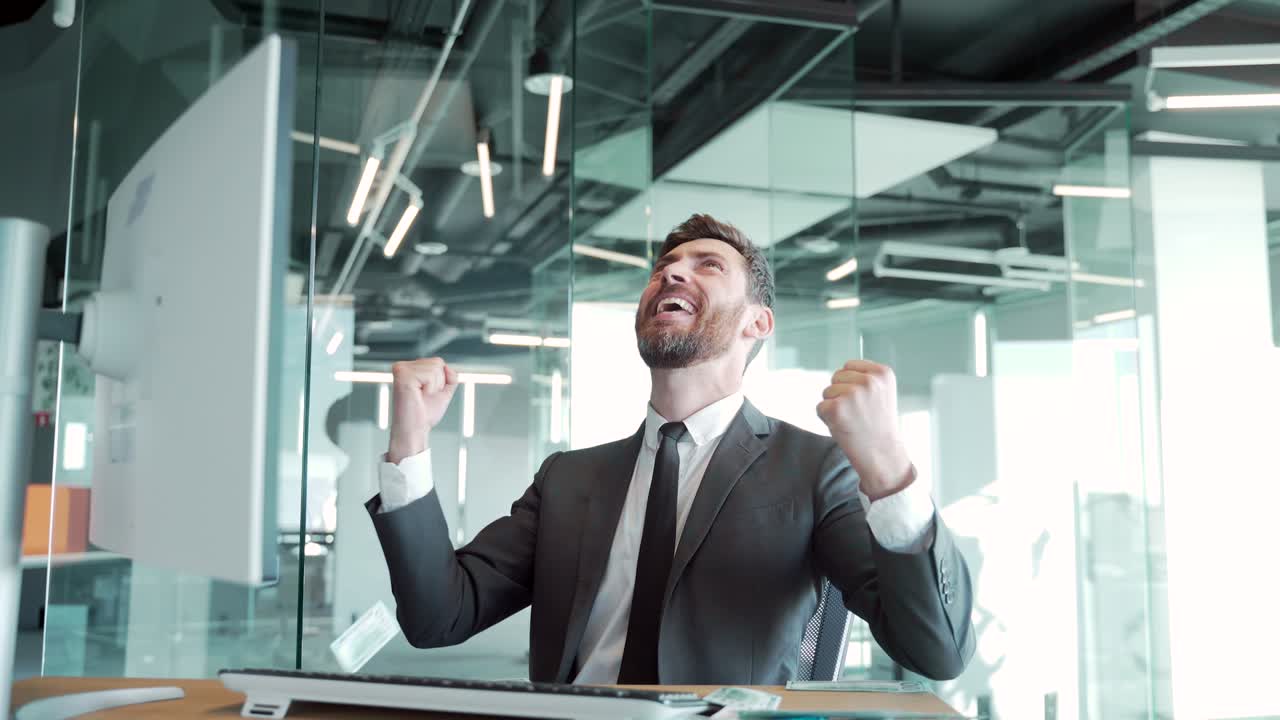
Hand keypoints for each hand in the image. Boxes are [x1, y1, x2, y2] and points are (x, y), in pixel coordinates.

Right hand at [387, 358, 458, 463]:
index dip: (440, 381)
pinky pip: (431, 375)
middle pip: (438, 362)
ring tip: (420, 397)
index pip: (438, 362)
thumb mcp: (443, 392)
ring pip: (436, 368)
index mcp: (409, 368)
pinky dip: (430, 389)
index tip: (427, 394)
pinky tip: (418, 396)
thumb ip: (450, 377)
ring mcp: (401, 369)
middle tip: (424, 397)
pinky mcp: (403, 375)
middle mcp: (402, 366)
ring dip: (434, 387)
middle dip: (438, 383)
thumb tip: (447, 367)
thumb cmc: (424, 414)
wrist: (415, 430)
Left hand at [816, 359, 913, 500]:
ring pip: (827, 392)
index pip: (850, 365)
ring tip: (852, 420)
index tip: (865, 401)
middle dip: (841, 394)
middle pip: (836, 377)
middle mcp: (869, 381)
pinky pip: (820, 407)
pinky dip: (826, 418)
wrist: (882, 455)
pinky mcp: (836, 409)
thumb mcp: (880, 393)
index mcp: (883, 373)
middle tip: (857, 413)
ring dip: (834, 406)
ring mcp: (852, 394)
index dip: (851, 384)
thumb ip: (864, 378)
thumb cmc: (877, 425)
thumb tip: (838, 373)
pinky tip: (843, 427)